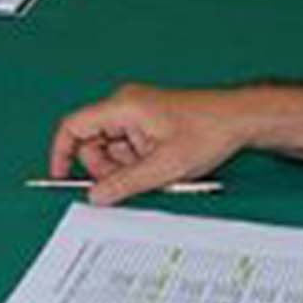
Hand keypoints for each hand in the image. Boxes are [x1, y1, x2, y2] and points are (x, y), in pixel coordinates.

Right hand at [47, 84, 254, 204]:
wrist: (239, 119)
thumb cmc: (208, 131)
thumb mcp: (164, 166)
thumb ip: (126, 183)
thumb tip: (97, 196)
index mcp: (122, 107)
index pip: (74, 127)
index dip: (62, 154)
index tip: (62, 178)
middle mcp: (125, 106)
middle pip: (93, 144)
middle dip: (108, 169)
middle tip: (135, 181)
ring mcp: (136, 115)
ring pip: (112, 150)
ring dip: (127, 168)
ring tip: (158, 171)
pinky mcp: (148, 124)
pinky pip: (130, 149)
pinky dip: (139, 163)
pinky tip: (162, 166)